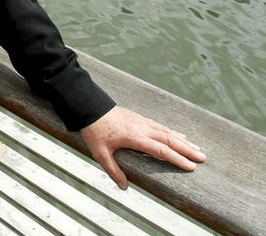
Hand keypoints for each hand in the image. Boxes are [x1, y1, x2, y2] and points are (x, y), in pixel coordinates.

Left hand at [80, 106, 206, 189]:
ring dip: (182, 140)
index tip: (191, 166)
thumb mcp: (100, 153)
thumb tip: (124, 187)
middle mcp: (141, 128)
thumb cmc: (94, 130)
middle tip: (203, 158)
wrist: (89, 107)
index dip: (176, 159)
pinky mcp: (139, 117)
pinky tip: (178, 136)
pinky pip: (160, 126)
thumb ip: (113, 170)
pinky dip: (172, 132)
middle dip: (187, 150)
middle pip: (169, 139)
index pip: (160, 150)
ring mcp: (141, 121)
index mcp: (134, 137)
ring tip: (197, 148)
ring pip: (166, 131)